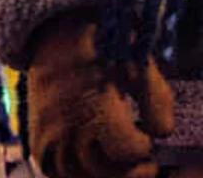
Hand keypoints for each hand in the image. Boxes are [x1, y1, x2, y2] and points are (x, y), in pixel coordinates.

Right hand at [18, 15, 174, 177]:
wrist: (56, 38)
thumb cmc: (103, 49)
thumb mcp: (138, 65)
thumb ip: (156, 100)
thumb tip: (164, 134)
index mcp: (95, 107)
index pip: (127, 150)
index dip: (144, 147)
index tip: (148, 137)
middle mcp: (67, 127)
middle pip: (105, 171)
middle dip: (130, 169)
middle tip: (146, 162)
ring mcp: (48, 138)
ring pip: (80, 177)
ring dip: (105, 176)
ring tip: (122, 164)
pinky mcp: (38, 143)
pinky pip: (56, 174)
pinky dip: (78, 175)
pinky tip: (97, 165)